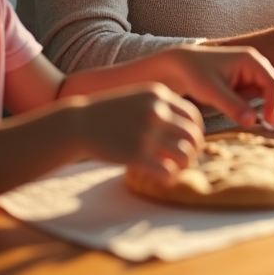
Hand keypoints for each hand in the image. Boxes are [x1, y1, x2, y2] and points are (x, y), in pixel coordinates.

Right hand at [75, 83, 204, 184]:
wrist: (77, 124)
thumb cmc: (109, 114)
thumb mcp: (138, 98)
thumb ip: (161, 107)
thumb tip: (187, 127)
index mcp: (159, 95)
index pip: (193, 116)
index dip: (196, 131)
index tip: (189, 141)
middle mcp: (156, 112)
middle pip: (193, 136)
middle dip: (194, 150)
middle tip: (186, 159)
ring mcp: (146, 134)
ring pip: (184, 155)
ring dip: (184, 165)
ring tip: (175, 169)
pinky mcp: (135, 155)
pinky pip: (166, 172)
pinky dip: (169, 178)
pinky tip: (163, 179)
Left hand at [166, 45, 273, 125]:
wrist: (178, 67)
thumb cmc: (194, 72)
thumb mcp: (211, 91)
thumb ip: (232, 106)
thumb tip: (252, 122)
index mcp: (250, 60)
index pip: (272, 82)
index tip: (271, 122)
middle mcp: (254, 65)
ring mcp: (249, 75)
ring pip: (268, 93)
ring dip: (273, 107)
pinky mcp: (243, 85)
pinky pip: (257, 97)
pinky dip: (261, 108)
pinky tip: (263, 121)